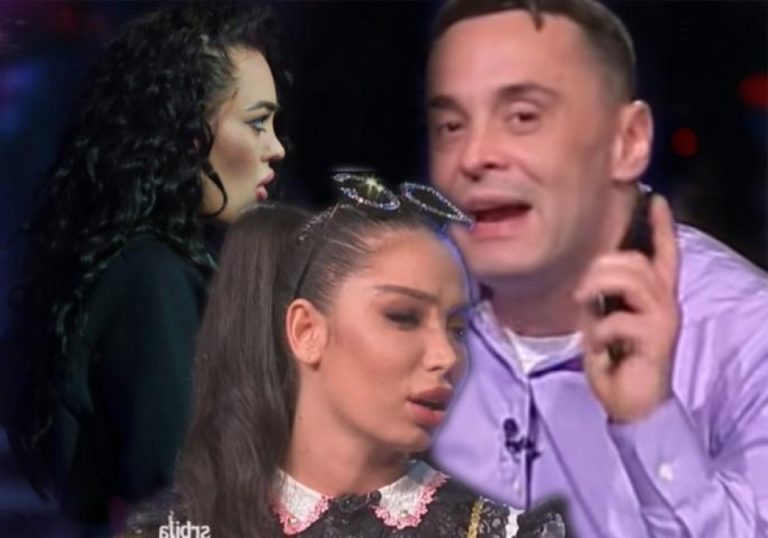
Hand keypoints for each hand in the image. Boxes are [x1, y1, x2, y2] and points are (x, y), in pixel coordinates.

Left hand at [574, 195, 679, 422]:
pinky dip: (599, 329)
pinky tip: (594, 345)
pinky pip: (621, 318)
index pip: (665, 254)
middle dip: (600, 266)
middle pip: (636, 261)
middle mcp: (665, 303)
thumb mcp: (606, 321)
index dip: (662, 227)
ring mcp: (663, 320)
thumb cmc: (617, 360)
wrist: (632, 405)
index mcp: (654, 297)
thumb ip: (603, 298)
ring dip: (598, 287)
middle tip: (579, 288)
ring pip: (633, 278)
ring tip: (581, 303)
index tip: (656, 199)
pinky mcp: (656, 340)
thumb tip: (583, 277)